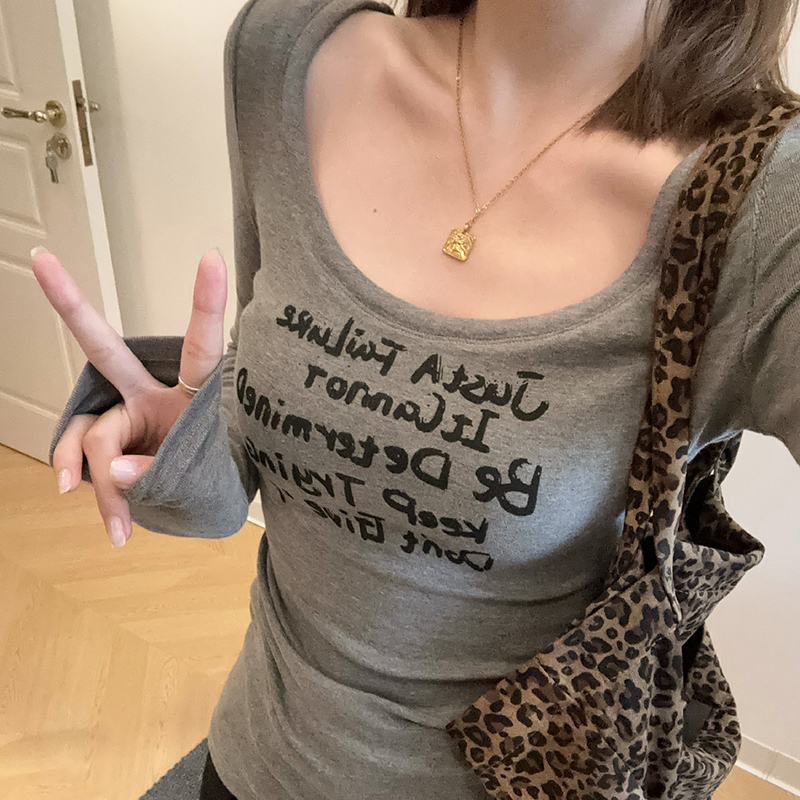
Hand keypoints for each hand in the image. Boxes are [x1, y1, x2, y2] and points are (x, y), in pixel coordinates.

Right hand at [31, 246, 227, 547]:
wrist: (197, 507)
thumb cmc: (207, 478)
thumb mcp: (198, 482)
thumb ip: (156, 475)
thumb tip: (107, 471)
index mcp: (193, 393)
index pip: (203, 346)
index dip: (206, 304)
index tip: (212, 256)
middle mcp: (151, 394)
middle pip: (105, 349)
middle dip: (71, 305)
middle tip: (40, 260)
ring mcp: (122, 416)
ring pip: (94, 438)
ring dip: (105, 485)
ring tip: (124, 526)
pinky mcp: (101, 440)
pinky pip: (77, 457)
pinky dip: (91, 491)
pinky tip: (115, 527)